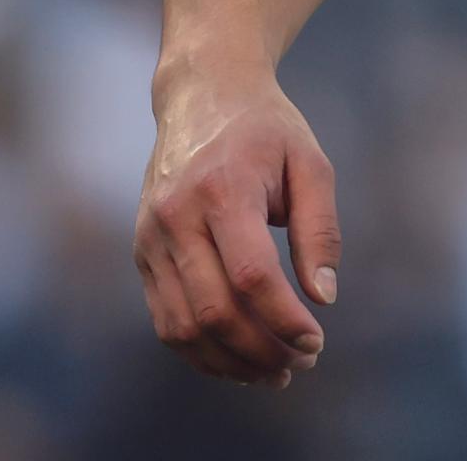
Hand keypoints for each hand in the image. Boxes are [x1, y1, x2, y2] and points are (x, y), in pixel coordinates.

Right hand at [134, 53, 342, 385]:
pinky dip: (201, 351)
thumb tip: (324, 297)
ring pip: (183, 326)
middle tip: (301, 362)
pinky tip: (239, 358)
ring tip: (274, 372)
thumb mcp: (311, 163)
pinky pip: (165, 320)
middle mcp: (175, 217)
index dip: (285, 320)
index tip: (317, 341)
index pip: (251, 276)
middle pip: (214, 310)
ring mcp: (150, 237)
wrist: (202, 94)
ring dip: (230, 361)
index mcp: (222, 189)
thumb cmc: (266, 130)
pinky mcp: (141, 252)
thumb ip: (319, 230)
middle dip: (262, 349)